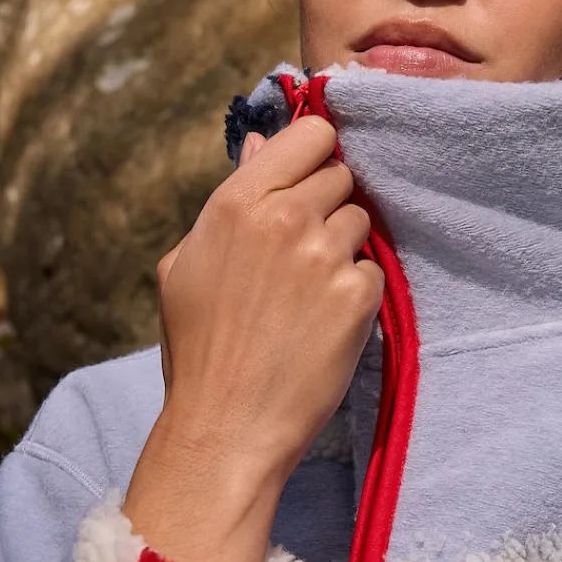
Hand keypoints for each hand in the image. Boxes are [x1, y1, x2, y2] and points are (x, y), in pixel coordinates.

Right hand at [123, 117, 382, 561]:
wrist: (227, 427)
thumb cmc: (200, 348)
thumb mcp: (188, 263)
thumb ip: (233, 199)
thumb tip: (261, 146)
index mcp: (236, 203)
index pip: (311, 134)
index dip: (317, 152)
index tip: (311, 175)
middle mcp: (284, 218)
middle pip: (341, 176)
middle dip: (328, 205)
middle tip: (302, 251)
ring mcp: (324, 256)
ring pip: (361, 221)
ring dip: (344, 247)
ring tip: (309, 292)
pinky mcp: (357, 296)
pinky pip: (373, 268)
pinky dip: (356, 291)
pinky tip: (325, 321)